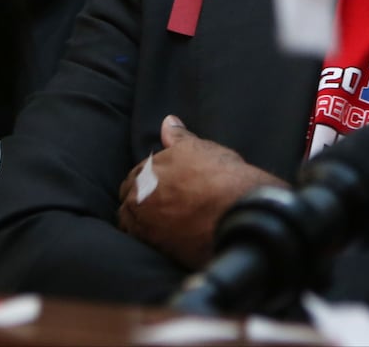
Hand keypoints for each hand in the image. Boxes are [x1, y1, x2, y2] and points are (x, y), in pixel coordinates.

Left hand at [116, 115, 285, 269]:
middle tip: (157, 204)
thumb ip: (178, 136)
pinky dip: (149, 240)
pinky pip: (144, 244)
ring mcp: (146, 224)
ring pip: (131, 223)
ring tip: (157, 222)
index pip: (135, 176)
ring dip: (139, 221)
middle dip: (139, 199)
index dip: (146, 180)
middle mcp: (140, 197)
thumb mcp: (200, 148)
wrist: (238, 211)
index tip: (157, 185)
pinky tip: (162, 239)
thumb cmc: (221, 175)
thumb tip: (168, 121)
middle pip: (129, 199)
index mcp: (147, 171)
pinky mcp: (157, 248)